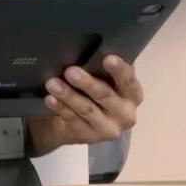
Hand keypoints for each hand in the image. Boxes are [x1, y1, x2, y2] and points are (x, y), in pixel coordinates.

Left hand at [25, 52, 142, 155]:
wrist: (84, 123)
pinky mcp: (90, 137)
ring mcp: (108, 129)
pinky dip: (60, 108)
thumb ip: (106, 69)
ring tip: (53, 83)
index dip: (119, 70)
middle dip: (87, 83)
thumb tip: (94, 47)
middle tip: (70, 71)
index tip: (107, 58)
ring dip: (68, 95)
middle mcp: (126, 114)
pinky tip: (51, 99)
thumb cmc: (98, 92)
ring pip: (87, 110)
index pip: (129, 81)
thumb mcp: (107, 80)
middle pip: (105, 96)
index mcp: (133, 95)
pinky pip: (73, 120)